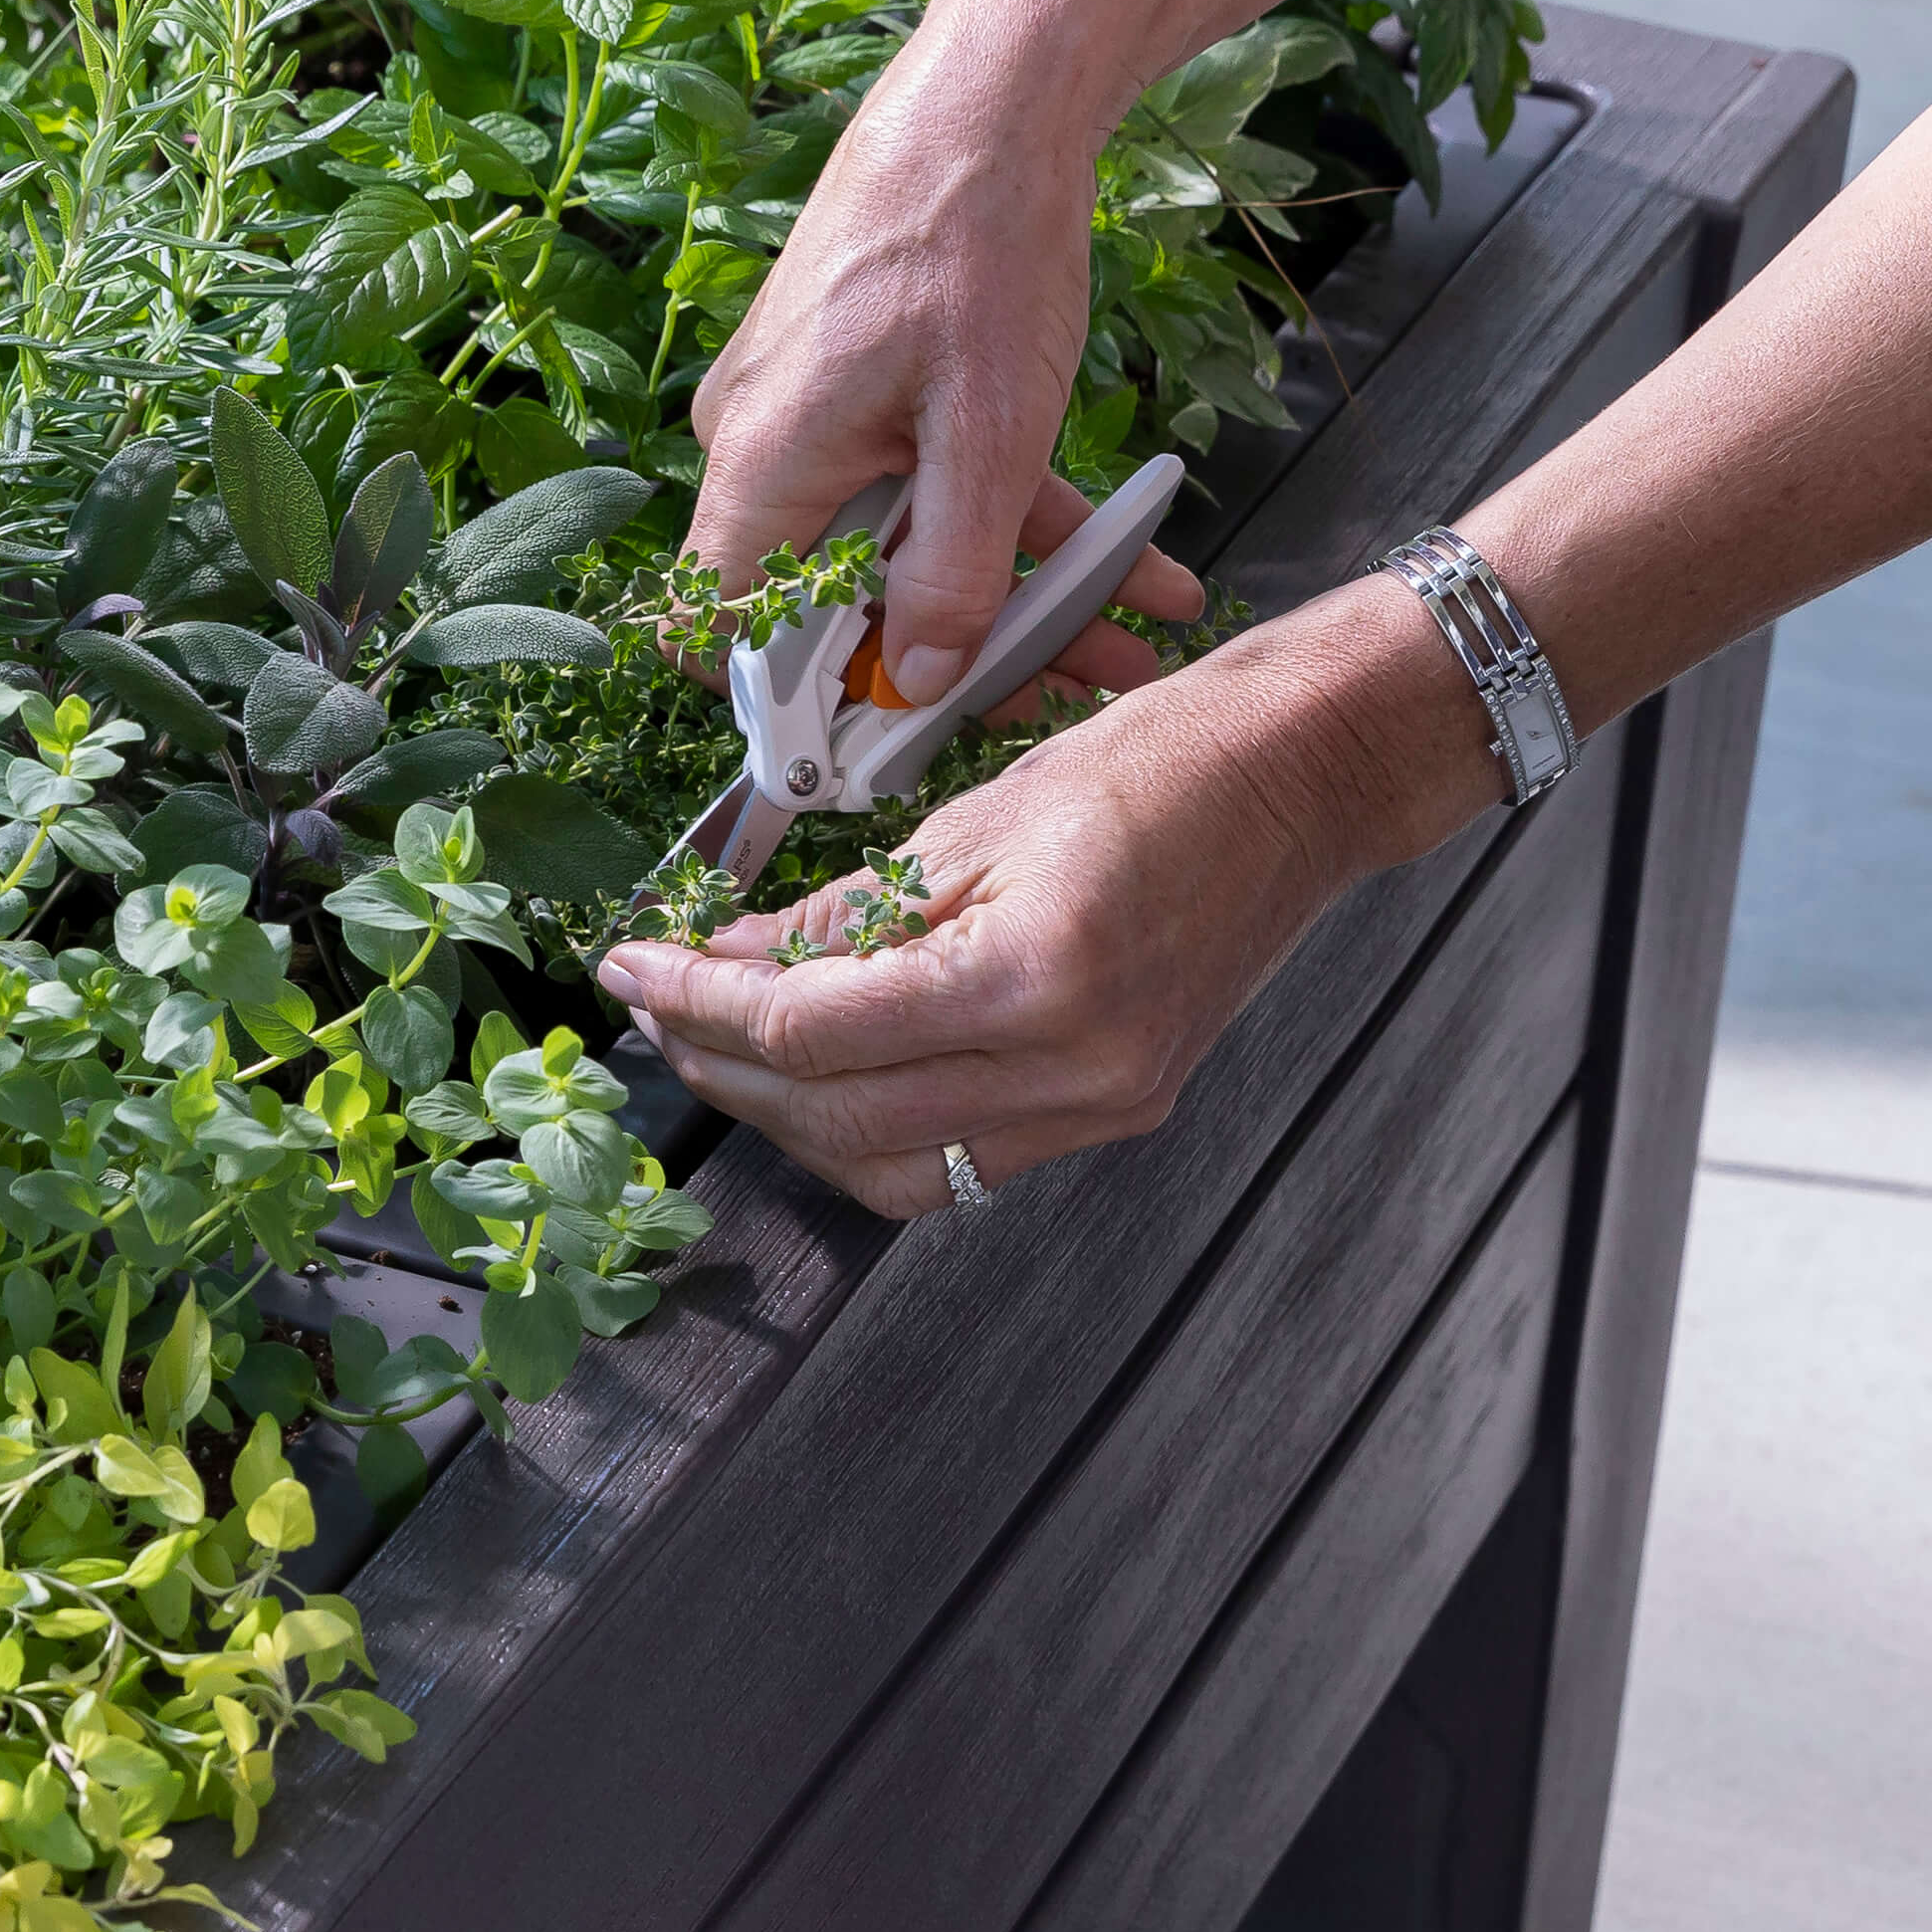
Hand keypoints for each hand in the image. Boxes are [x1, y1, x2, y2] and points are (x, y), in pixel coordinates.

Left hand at [597, 595, 1468, 1215]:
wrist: (1299, 783)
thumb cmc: (1149, 764)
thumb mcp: (972, 816)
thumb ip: (844, 911)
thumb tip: (721, 960)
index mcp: (1031, 979)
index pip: (814, 1028)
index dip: (701, 1002)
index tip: (632, 966)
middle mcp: (1070, 1071)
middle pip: (838, 1115)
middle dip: (725, 1064)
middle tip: (656, 1010)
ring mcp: (1099, 1109)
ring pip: (890, 1167)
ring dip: (788, 1116)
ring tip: (721, 1044)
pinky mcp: (1113, 1115)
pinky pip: (957, 1161)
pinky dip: (871, 1127)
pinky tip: (821, 1073)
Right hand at [688, 0, 1146, 708]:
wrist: (996, 93)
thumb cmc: (977, 244)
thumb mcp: (990, 436)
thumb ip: (952, 573)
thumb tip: (921, 681)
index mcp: (763, 466)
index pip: (723, 633)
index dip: (794, 705)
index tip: (887, 743)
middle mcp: (763, 445)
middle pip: (839, 599)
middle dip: (961, 657)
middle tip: (1066, 691)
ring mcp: (811, 413)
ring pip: (904, 544)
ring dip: (1015, 596)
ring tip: (1130, 639)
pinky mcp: (861, 382)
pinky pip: (928, 482)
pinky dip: (1016, 523)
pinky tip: (1131, 559)